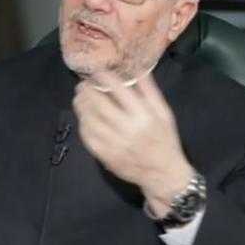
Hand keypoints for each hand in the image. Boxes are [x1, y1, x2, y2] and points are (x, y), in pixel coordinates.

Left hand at [73, 71, 193, 217]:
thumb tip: (136, 69)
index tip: (96, 71)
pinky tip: (83, 118)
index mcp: (144, 116)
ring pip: (90, 120)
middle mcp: (127, 129)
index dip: (104, 78)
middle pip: (99, 104)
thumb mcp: (164, 113)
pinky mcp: (105, 156)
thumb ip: (150, 91)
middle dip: (87, 91)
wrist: (164, 175)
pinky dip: (83, 124)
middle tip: (82, 84)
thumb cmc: (165, 140)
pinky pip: (88, 137)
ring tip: (79, 98)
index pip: (119, 91)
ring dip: (81, 106)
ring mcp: (114, 144)